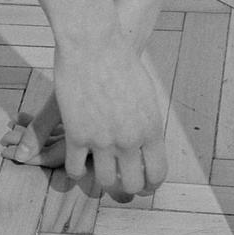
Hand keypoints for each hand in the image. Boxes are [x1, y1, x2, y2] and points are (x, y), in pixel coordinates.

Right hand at [3, 33, 168, 196]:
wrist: (95, 44)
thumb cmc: (122, 63)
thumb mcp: (145, 95)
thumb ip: (145, 125)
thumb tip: (143, 145)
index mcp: (151, 130)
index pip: (157, 174)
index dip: (150, 185)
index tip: (144, 185)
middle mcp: (130, 140)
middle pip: (132, 185)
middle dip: (128, 190)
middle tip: (122, 187)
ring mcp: (103, 140)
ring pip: (105, 182)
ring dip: (104, 183)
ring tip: (101, 177)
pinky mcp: (77, 135)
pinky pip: (76, 169)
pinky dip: (77, 172)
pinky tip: (78, 165)